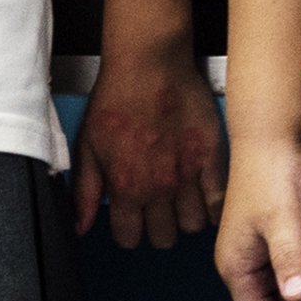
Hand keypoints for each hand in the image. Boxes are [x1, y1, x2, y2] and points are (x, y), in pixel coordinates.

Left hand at [73, 29, 223, 250]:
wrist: (149, 63)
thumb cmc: (116, 98)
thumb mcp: (87, 145)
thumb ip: (85, 191)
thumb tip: (81, 226)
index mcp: (125, 187)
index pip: (129, 237)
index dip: (130, 231)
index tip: (133, 219)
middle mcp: (157, 187)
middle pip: (164, 236)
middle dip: (159, 227)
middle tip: (158, 210)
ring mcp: (188, 173)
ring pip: (193, 224)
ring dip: (187, 218)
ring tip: (183, 202)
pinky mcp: (212, 155)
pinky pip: (219, 199)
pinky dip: (214, 206)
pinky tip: (208, 200)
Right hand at [214, 135, 300, 300]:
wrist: (275, 130)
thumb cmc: (274, 173)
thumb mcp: (284, 218)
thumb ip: (290, 257)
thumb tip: (297, 297)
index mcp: (236, 267)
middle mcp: (244, 262)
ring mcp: (260, 248)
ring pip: (283, 287)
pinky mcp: (278, 233)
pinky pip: (292, 265)